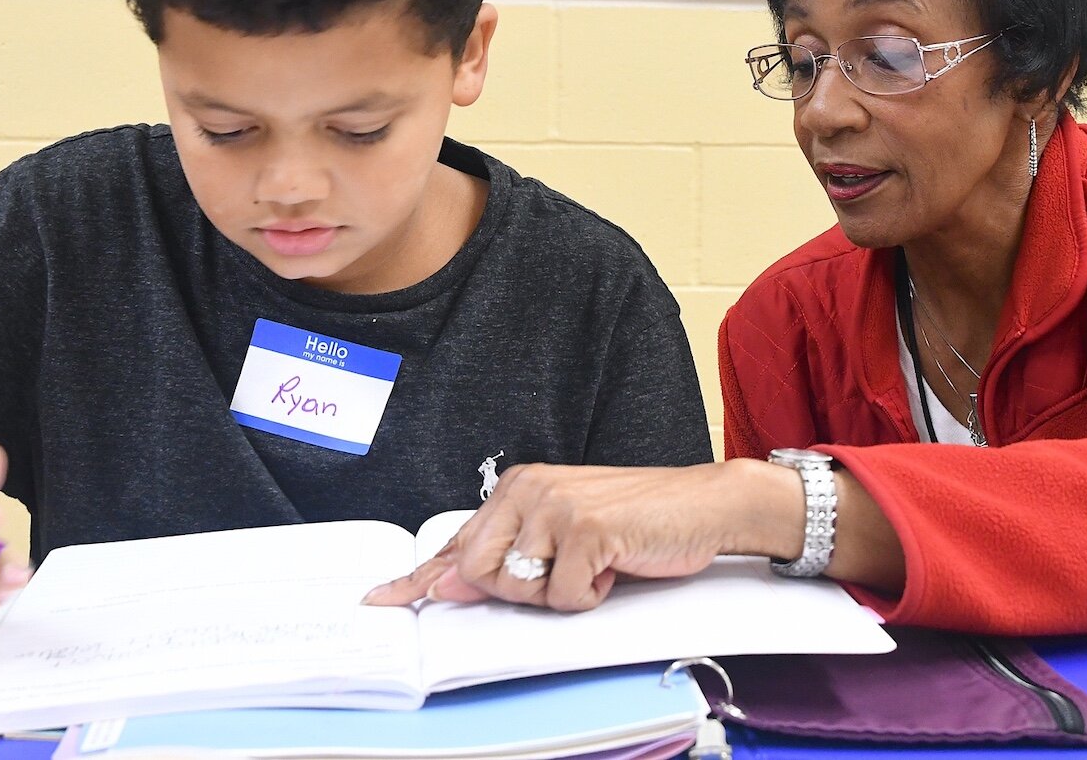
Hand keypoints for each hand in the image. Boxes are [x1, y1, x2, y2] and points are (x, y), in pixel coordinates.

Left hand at [364, 460, 798, 611]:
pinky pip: (564, 597)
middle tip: (565, 573)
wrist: (702, 504)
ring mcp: (555, 506)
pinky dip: (593, 596)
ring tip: (595, 564)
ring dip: (560, 593)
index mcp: (517, 487)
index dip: (419, 578)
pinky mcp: (585, 529)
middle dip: (517, 591)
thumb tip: (450, 587)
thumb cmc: (637, 521)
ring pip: (518, 588)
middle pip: (477, 572)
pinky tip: (615, 565)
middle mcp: (528, 490)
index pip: (458, 541)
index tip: (383, 598)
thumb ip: (510, 555)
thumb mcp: (564, 533)